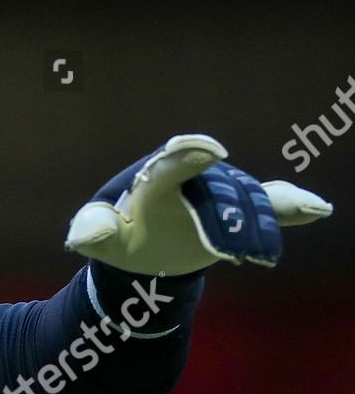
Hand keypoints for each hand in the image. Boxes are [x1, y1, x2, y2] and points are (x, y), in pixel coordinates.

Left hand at [65, 134, 331, 275]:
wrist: (149, 244)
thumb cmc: (123, 236)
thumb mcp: (105, 239)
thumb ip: (94, 233)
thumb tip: (79, 238)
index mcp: (154, 179)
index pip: (168, 167)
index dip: (186, 158)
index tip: (208, 149)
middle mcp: (191, 175)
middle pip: (215, 187)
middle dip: (229, 201)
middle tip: (236, 231)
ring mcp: (218, 189)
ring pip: (243, 197)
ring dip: (263, 208)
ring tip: (289, 216)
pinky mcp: (239, 205)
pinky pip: (267, 202)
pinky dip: (290, 205)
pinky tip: (315, 209)